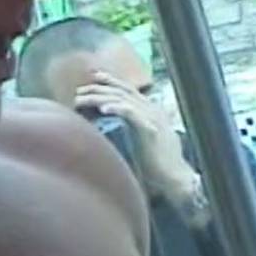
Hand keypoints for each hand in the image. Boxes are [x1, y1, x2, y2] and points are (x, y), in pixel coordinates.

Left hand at [75, 71, 196, 201]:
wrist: (175, 178)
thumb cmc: (157, 162)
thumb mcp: (143, 138)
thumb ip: (133, 125)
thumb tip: (111, 122)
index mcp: (151, 109)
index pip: (128, 89)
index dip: (111, 81)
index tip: (93, 77)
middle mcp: (152, 109)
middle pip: (121, 91)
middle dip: (98, 89)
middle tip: (79, 91)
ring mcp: (152, 118)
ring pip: (122, 99)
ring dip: (100, 97)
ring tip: (82, 99)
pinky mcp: (151, 129)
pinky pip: (131, 113)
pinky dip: (117, 108)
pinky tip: (103, 108)